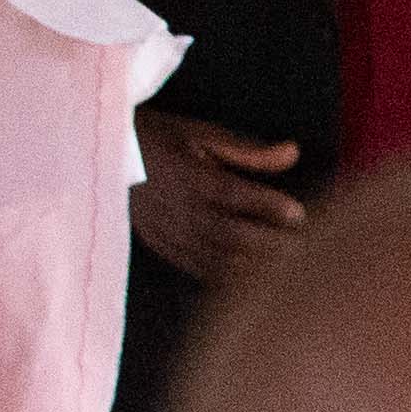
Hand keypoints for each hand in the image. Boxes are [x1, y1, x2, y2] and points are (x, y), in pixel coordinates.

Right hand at [131, 112, 306, 283]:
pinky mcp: (162, 248)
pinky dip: (230, 277)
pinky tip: (256, 278)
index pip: (232, 194)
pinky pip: (199, 271)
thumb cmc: (159, 139)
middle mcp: (176, 208)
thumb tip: (293, 152)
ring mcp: (167, 233)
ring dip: (256, 266)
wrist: (103, 157)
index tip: (298, 212)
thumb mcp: (201, 133)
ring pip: (215, 259)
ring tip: (290, 267)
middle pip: (229, 235)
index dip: (266, 206)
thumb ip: (248, 150)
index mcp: (186, 175)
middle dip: (270, 244)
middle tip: (307, 247)